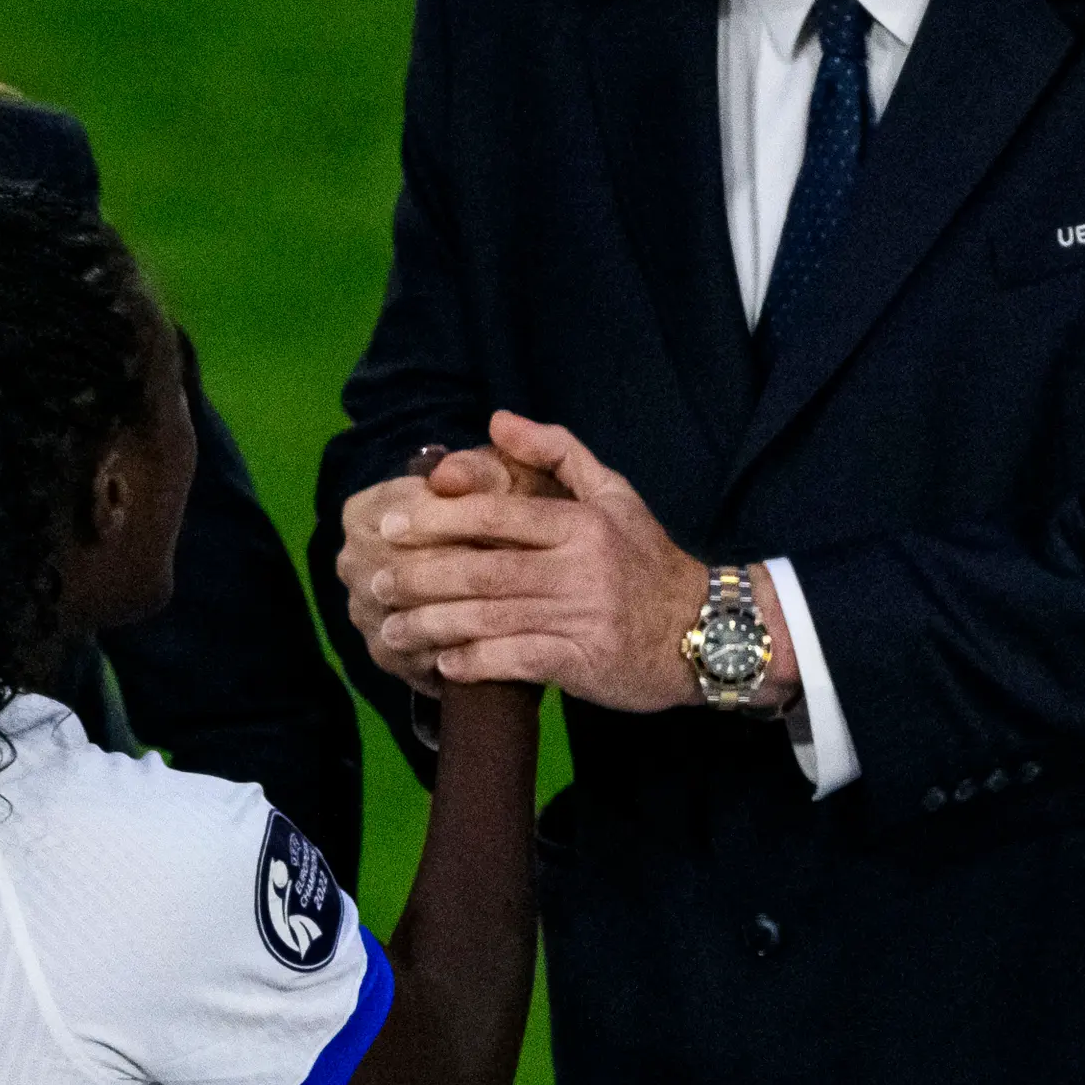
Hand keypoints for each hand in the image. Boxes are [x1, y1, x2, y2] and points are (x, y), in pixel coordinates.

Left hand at [366, 412, 790, 712]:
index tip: (392, 525)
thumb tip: (498, 419)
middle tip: (377, 581)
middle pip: (484, 571)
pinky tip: (444, 665)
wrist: (707, 630)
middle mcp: (581, 569)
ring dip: (433, 625)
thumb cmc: (648, 562)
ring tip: (391, 629)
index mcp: (583, 524)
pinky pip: (515, 661)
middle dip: (422, 577)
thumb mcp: (616, 495)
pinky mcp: (583, 662)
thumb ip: (559, 453)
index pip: (499, 515)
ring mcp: (581, 618)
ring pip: (490, 619)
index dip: (439, 518)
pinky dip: (474, 664)